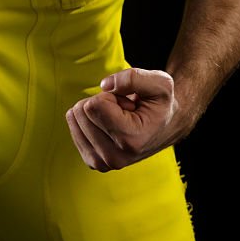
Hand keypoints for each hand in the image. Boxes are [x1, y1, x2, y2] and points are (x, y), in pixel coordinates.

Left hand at [65, 67, 182, 170]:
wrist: (166, 125)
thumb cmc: (161, 103)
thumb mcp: (159, 82)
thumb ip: (133, 78)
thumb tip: (103, 85)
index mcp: (131, 141)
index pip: (93, 106)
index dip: (111, 95)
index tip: (129, 104)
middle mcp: (114, 157)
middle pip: (81, 112)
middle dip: (101, 102)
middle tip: (124, 110)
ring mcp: (102, 162)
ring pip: (75, 119)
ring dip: (96, 112)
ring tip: (119, 118)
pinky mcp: (93, 161)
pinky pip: (74, 127)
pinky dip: (90, 121)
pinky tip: (110, 126)